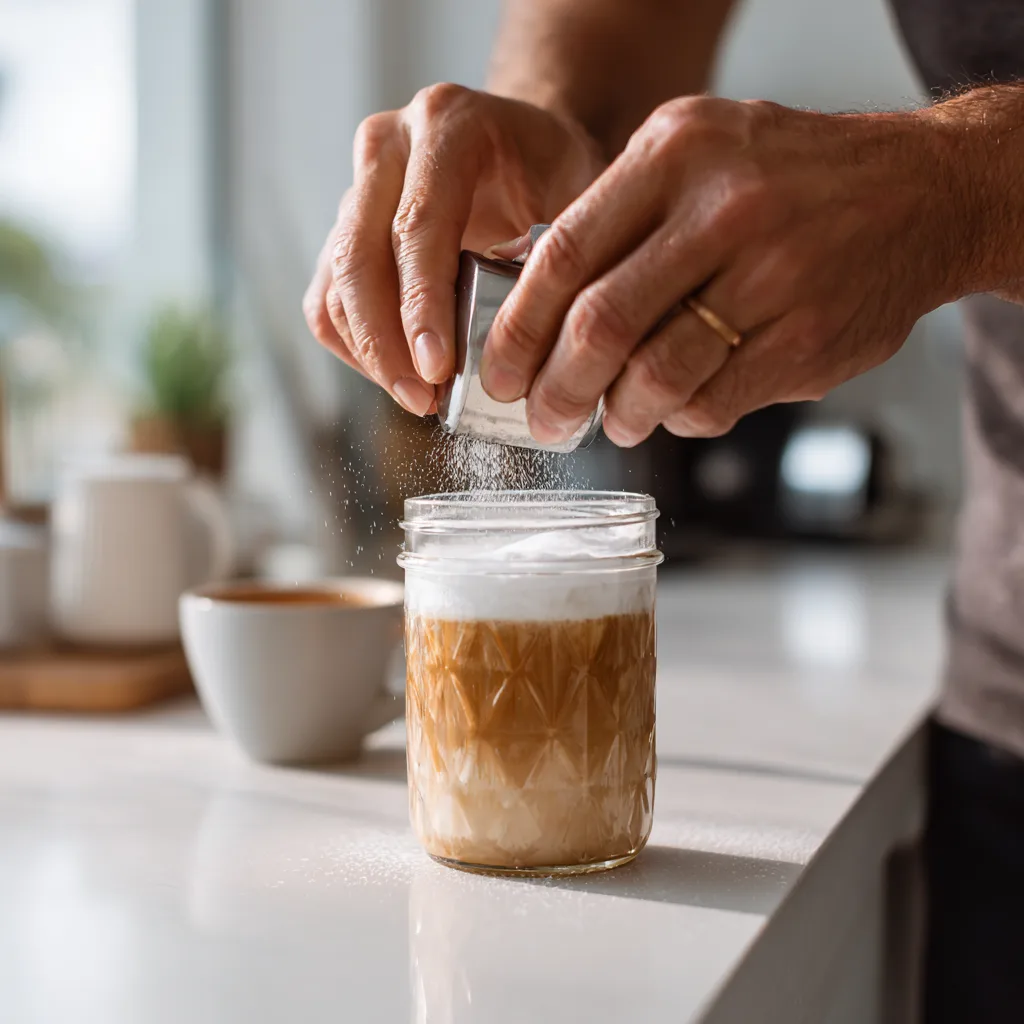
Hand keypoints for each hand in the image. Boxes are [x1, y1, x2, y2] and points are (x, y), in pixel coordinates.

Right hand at [302, 84, 603, 415]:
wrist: (528, 147)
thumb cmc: (558, 173)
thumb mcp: (582, 192)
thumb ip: (558, 251)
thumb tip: (530, 334)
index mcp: (447, 125)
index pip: (417, 225)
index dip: (422, 305)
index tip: (438, 370)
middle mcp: (388, 146)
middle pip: (358, 257)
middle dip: (385, 342)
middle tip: (423, 399)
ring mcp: (357, 189)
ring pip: (334, 284)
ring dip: (370, 352)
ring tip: (418, 398)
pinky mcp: (343, 233)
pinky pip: (327, 301)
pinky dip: (356, 348)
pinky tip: (399, 377)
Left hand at [480, 96, 965, 445]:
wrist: (924, 193)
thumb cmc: (792, 182)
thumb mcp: (700, 154)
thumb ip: (623, 216)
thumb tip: (540, 307)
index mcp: (675, 154)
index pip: (563, 255)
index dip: (517, 329)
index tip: (499, 374)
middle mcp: (723, 208)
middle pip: (600, 325)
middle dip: (555, 391)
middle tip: (543, 421)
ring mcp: (773, 275)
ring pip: (655, 376)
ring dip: (620, 416)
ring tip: (615, 421)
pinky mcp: (808, 338)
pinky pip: (712, 403)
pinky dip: (680, 419)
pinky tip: (676, 410)